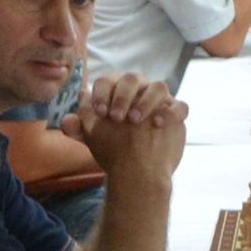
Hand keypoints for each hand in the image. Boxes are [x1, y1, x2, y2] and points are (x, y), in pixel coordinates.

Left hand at [75, 71, 188, 187]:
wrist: (138, 172)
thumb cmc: (114, 149)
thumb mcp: (93, 139)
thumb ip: (79, 126)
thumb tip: (70, 115)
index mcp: (117, 91)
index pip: (109, 80)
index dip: (102, 92)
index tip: (99, 112)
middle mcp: (140, 91)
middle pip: (133, 78)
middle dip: (122, 95)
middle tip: (115, 117)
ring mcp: (160, 102)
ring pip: (158, 87)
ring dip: (146, 100)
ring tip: (135, 119)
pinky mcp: (176, 115)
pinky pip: (180, 106)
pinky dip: (171, 111)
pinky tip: (158, 124)